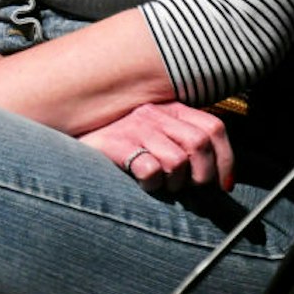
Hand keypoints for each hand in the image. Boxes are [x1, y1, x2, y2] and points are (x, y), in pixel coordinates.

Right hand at [79, 101, 233, 192]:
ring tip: (159, 183)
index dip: (226, 159)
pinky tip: (141, 181)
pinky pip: (150, 170)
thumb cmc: (117, 140)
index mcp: (168, 107)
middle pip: (199, 144)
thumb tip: (219, 177)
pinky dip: (152, 183)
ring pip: (177, 161)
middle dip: (201, 175)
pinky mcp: (116, 143)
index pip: (213, 128)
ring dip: (174, 182)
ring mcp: (134, 127)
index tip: (223, 184)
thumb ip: (182, 142)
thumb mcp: (153, 132)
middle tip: (187, 187)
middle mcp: (153, 112)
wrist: (67, 132)